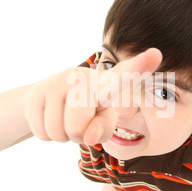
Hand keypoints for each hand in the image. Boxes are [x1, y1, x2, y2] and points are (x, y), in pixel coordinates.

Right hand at [24, 48, 161, 145]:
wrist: (46, 101)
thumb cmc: (85, 113)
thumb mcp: (100, 123)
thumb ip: (103, 129)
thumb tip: (87, 134)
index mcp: (106, 83)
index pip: (124, 76)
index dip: (139, 67)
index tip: (156, 54)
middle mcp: (82, 76)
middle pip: (79, 126)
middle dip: (77, 135)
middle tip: (78, 123)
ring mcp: (56, 81)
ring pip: (59, 132)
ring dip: (61, 135)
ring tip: (63, 119)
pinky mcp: (36, 93)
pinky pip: (42, 132)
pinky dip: (46, 134)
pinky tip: (49, 118)